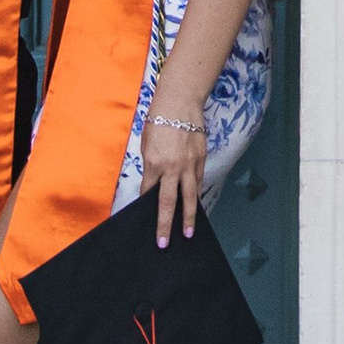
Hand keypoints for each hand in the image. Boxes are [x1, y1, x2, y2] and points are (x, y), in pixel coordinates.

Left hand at [140, 98, 206, 246]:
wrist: (180, 100)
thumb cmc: (159, 119)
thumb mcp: (147, 143)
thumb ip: (151, 165)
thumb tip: (154, 181)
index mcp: (154, 163)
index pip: (148, 192)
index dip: (144, 206)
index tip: (142, 219)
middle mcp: (173, 167)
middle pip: (169, 202)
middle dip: (166, 225)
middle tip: (164, 242)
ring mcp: (190, 164)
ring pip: (190, 196)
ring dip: (189, 217)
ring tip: (189, 233)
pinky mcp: (201, 158)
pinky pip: (199, 181)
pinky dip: (197, 194)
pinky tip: (196, 204)